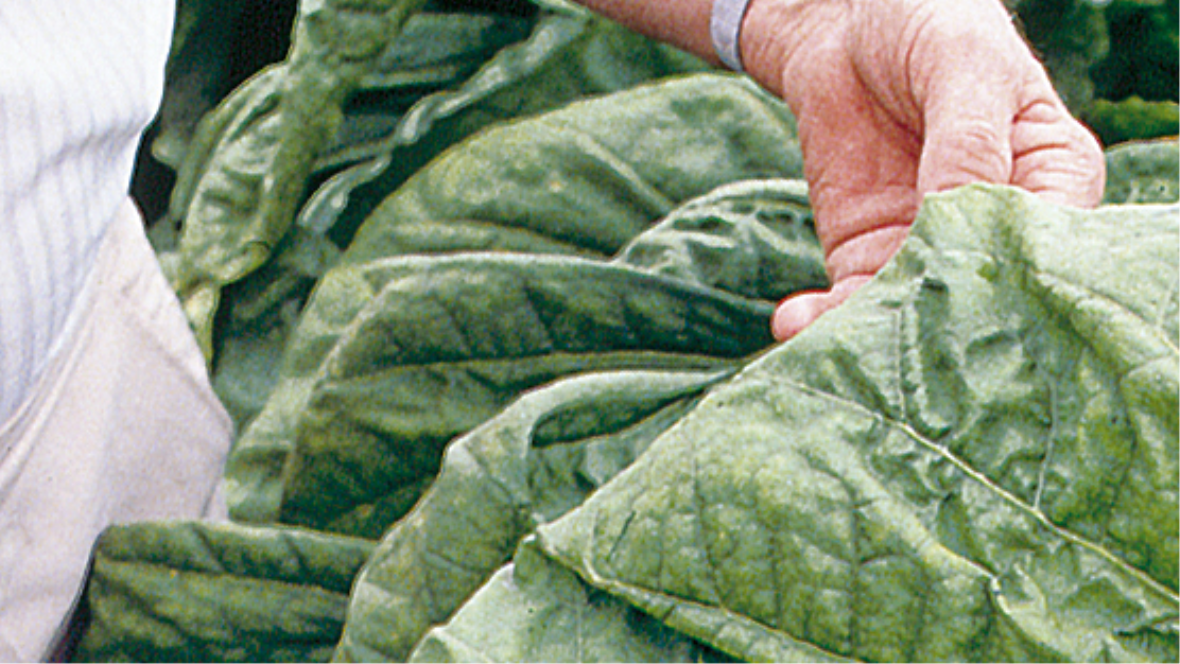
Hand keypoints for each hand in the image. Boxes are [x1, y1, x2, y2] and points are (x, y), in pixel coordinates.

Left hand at [739, 0, 1105, 339]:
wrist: (843, 26)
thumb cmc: (929, 25)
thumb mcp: (963, 66)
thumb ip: (968, 139)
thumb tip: (956, 214)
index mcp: (1051, 180)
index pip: (1049, 248)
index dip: (1018, 283)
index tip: (972, 302)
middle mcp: (994, 229)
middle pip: (979, 296)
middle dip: (938, 327)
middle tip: (894, 341)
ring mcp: (927, 248)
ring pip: (912, 310)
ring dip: (869, 330)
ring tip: (826, 336)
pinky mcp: (867, 254)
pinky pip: (852, 299)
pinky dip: (825, 317)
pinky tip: (795, 321)